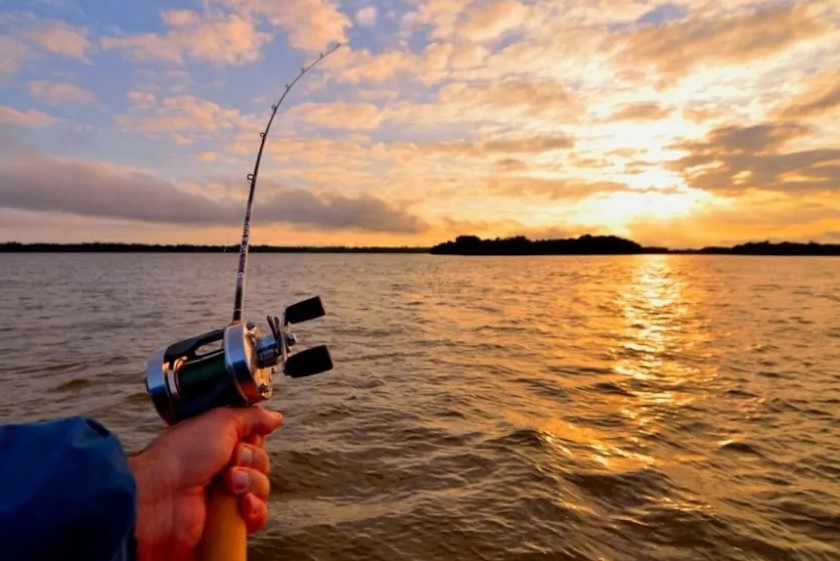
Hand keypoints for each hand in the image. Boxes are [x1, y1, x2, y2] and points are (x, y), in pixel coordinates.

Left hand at [127, 406, 283, 560]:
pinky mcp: (227, 523)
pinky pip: (257, 516)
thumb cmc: (182, 454)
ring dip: (251, 483)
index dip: (254, 442)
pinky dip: (254, 510)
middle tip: (230, 462)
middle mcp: (223, 469)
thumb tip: (276, 417)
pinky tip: (242, 505)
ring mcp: (225, 497)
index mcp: (219, 445)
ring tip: (229, 484)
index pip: (254, 442)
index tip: (243, 440)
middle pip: (262, 464)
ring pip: (262, 488)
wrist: (161, 494)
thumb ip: (251, 417)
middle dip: (251, 462)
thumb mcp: (219, 421)